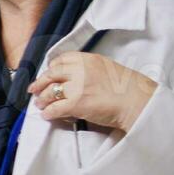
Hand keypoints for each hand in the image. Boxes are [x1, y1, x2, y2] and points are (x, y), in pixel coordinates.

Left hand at [29, 52, 156, 132]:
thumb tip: (74, 78)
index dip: (51, 68)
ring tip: (40, 104)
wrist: (139, 102)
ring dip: (42, 99)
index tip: (48, 74)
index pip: (62, 59)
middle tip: (33, 89)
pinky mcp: (76, 103)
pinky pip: (55, 108)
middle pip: (51, 74)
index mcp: (89, 59)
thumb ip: (90, 69)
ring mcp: (77, 86)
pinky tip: (47, 115)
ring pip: (50, 91)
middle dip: (40, 83)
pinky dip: (48, 112)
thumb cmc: (129, 88)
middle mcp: (81, 70)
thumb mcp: (108, 68)